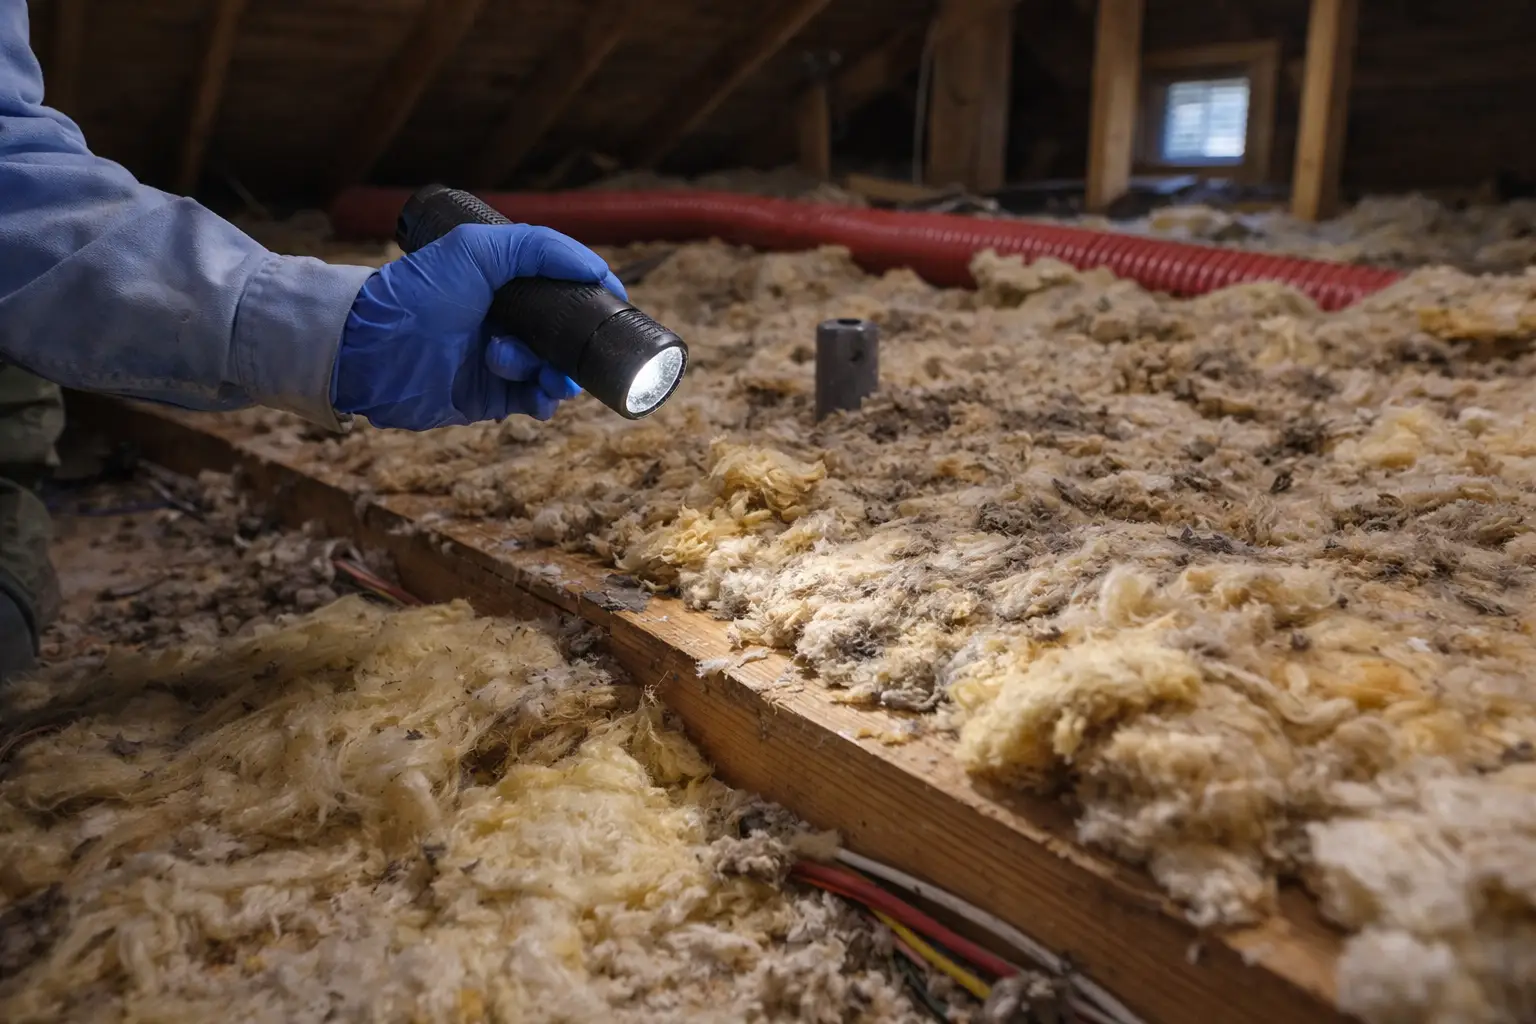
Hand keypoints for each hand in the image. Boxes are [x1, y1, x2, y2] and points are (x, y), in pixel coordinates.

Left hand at [331, 223, 626, 429]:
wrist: (373, 349)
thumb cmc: (419, 292)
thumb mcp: (477, 250)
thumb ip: (538, 247)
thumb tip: (596, 268)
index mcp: (505, 284)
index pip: (564, 289)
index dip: (593, 297)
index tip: (616, 305)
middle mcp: (506, 321)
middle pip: (566, 336)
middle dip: (579, 346)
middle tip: (576, 354)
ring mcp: (500, 361)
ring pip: (554, 371)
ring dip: (556, 374)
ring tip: (538, 374)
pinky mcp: (490, 397)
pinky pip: (534, 402)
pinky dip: (545, 402)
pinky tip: (541, 399)